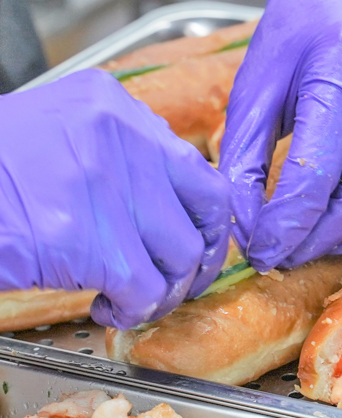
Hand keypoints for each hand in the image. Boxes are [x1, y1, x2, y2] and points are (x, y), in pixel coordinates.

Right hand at [0, 70, 230, 328]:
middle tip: (174, 283)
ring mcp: (102, 186)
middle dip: (196, 263)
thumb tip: (171, 207)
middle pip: (203, 216)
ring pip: (179, 257)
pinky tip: (108, 308)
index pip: (201, 171)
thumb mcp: (56, 134)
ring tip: (131, 300)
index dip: (209, 222)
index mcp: (113, 107)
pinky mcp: (83, 240)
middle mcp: (118, 136)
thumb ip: (117, 156)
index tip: (200, 247)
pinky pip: (143, 289)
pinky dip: (132, 310)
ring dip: (162, 292)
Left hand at [219, 0, 341, 270]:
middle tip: (291, 253)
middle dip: (324, 238)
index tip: (264, 249)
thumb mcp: (256, 87)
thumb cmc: (300, 37)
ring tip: (328, 241)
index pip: (317, 171)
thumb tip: (248, 228)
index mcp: (340, 68)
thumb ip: (245, 158)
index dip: (288, 224)